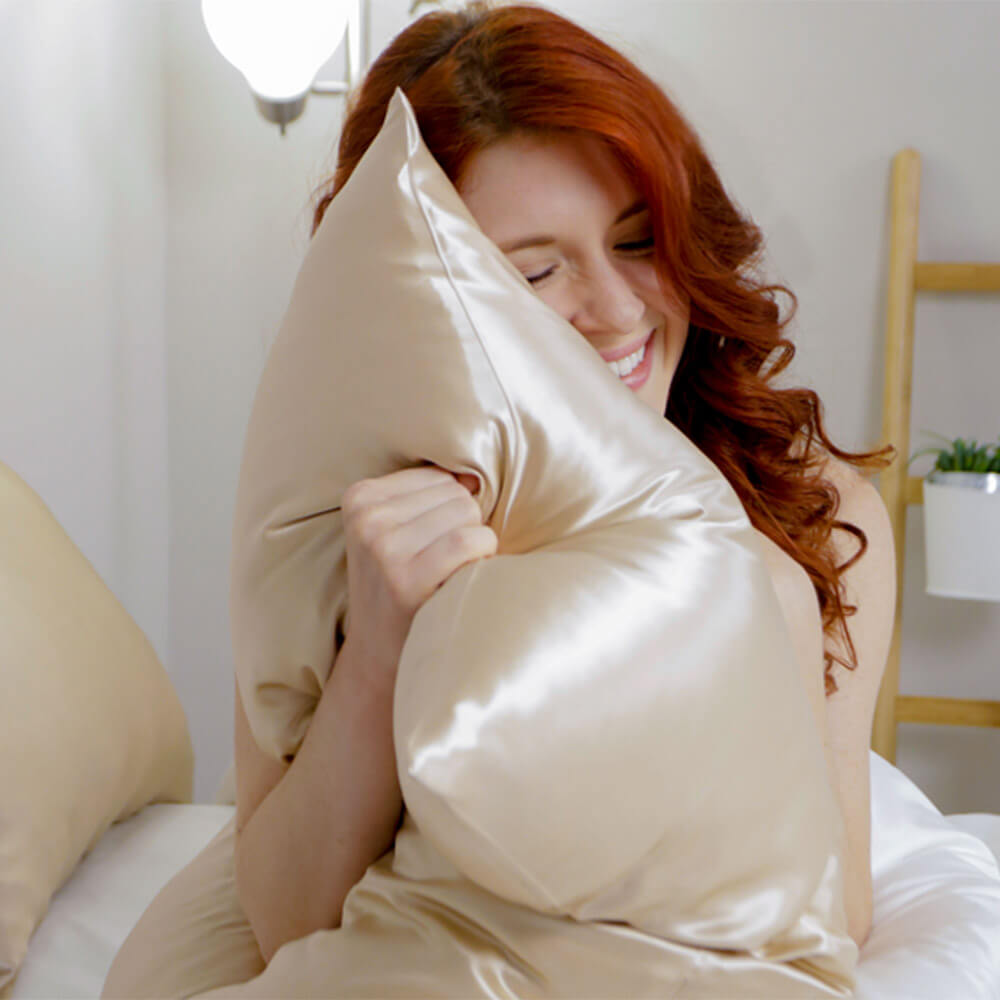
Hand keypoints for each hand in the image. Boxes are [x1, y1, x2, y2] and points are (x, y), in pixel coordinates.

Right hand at [339, 466, 495, 694]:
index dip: (448, 511)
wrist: (377, 654)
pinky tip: (464, 576)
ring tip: (447, 572)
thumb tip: (473, 476)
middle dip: (462, 525)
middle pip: (455, 493)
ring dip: (475, 542)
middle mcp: (367, 519)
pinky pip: (469, 541)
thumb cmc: (399, 585)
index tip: (426, 544)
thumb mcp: (395, 531)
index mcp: (359, 497)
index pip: (438, 476)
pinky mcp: (406, 578)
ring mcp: (383, 548)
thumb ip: (430, 495)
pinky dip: (483, 554)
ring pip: (466, 512)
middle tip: (440, 563)